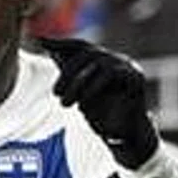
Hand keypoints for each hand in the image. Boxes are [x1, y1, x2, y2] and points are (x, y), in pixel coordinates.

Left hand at [38, 36, 159, 168]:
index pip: (81, 46)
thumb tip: (44, 43)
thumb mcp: (77, 91)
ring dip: (77, 83)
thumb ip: (66, 70)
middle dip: (68, 72)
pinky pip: (111, 73)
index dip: (63, 43)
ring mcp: (128, 66)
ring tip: (65, 104)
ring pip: (98, 62)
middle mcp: (117, 59)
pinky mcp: (135, 77)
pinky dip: (93, 88)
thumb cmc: (100, 114)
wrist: (122, 136)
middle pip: (88, 53)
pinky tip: (83, 103)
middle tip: (55, 93)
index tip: (42, 42)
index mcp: (103, 60)